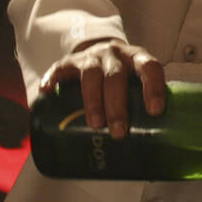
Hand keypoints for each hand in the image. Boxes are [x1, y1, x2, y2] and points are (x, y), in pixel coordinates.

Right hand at [38, 39, 164, 138]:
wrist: (100, 51)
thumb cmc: (123, 77)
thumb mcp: (136, 84)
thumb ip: (143, 106)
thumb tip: (155, 149)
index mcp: (137, 59)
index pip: (150, 68)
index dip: (153, 88)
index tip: (154, 111)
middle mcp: (115, 55)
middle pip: (116, 76)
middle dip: (117, 105)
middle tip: (119, 131)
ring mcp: (91, 57)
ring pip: (91, 74)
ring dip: (93, 101)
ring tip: (95, 124)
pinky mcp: (70, 62)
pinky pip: (59, 69)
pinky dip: (52, 79)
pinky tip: (47, 91)